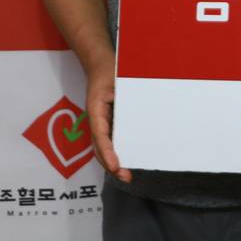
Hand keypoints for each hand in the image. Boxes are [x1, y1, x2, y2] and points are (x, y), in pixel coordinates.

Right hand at [85, 53, 131, 183]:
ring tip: (127, 175)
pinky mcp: (107, 123)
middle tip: (125, 177)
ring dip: (113, 162)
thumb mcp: (119, 79)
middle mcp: (96, 119)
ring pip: (103, 147)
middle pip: (100, 147)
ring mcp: (100, 122)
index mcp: (96, 109)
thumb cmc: (110, 70)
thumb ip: (128, 95)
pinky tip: (127, 160)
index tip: (115, 166)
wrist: (100, 64)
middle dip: (111, 164)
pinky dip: (116, 152)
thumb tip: (144, 109)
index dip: (107, 152)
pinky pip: (110, 140)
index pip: (100, 135)